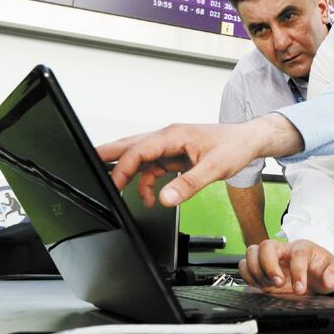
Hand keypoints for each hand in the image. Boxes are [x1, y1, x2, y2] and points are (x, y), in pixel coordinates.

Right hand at [96, 115, 301, 207]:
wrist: (249, 141)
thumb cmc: (234, 146)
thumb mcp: (214, 168)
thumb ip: (189, 184)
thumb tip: (165, 198)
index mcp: (173, 135)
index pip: (139, 149)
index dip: (123, 167)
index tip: (114, 185)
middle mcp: (168, 138)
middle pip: (131, 146)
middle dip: (108, 156)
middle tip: (84, 165)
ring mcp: (170, 146)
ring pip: (139, 158)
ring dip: (128, 174)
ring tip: (117, 192)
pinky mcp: (175, 156)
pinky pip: (152, 168)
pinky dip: (146, 182)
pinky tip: (150, 197)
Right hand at [239, 239, 333, 294]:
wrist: (313, 271)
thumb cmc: (321, 269)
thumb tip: (328, 280)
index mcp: (303, 248)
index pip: (297, 253)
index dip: (297, 272)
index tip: (300, 289)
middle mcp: (284, 250)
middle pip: (267, 245)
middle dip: (269, 266)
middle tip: (278, 284)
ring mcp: (270, 257)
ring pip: (252, 252)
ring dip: (256, 271)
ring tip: (268, 286)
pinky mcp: (260, 267)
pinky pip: (244, 264)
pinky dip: (247, 275)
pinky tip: (259, 285)